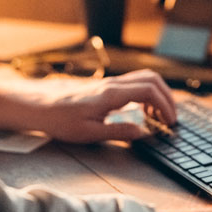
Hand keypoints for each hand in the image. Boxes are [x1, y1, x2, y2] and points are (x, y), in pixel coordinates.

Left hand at [35, 69, 176, 143]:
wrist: (40, 105)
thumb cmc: (60, 119)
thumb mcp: (90, 133)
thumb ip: (119, 132)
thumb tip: (143, 133)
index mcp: (111, 94)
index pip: (150, 90)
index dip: (166, 105)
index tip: (170, 122)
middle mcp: (113, 84)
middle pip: (152, 79)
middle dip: (167, 97)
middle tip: (171, 118)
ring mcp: (110, 83)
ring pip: (144, 78)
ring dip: (158, 94)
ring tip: (158, 116)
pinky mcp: (106, 86)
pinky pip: (134, 83)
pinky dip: (147, 93)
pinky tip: (142, 110)